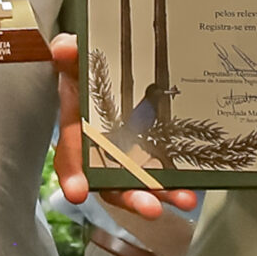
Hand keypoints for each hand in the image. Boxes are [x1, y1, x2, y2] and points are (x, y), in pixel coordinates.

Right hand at [49, 33, 197, 217]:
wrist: (111, 70)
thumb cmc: (87, 71)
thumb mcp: (76, 59)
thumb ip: (69, 53)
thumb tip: (66, 48)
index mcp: (79, 130)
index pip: (71, 157)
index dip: (72, 176)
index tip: (77, 193)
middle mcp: (101, 151)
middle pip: (109, 182)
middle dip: (129, 196)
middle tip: (148, 207)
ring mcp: (127, 157)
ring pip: (138, 185)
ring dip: (159, 197)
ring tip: (182, 199)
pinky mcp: (150, 157)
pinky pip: (160, 176)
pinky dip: (174, 187)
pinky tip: (190, 192)